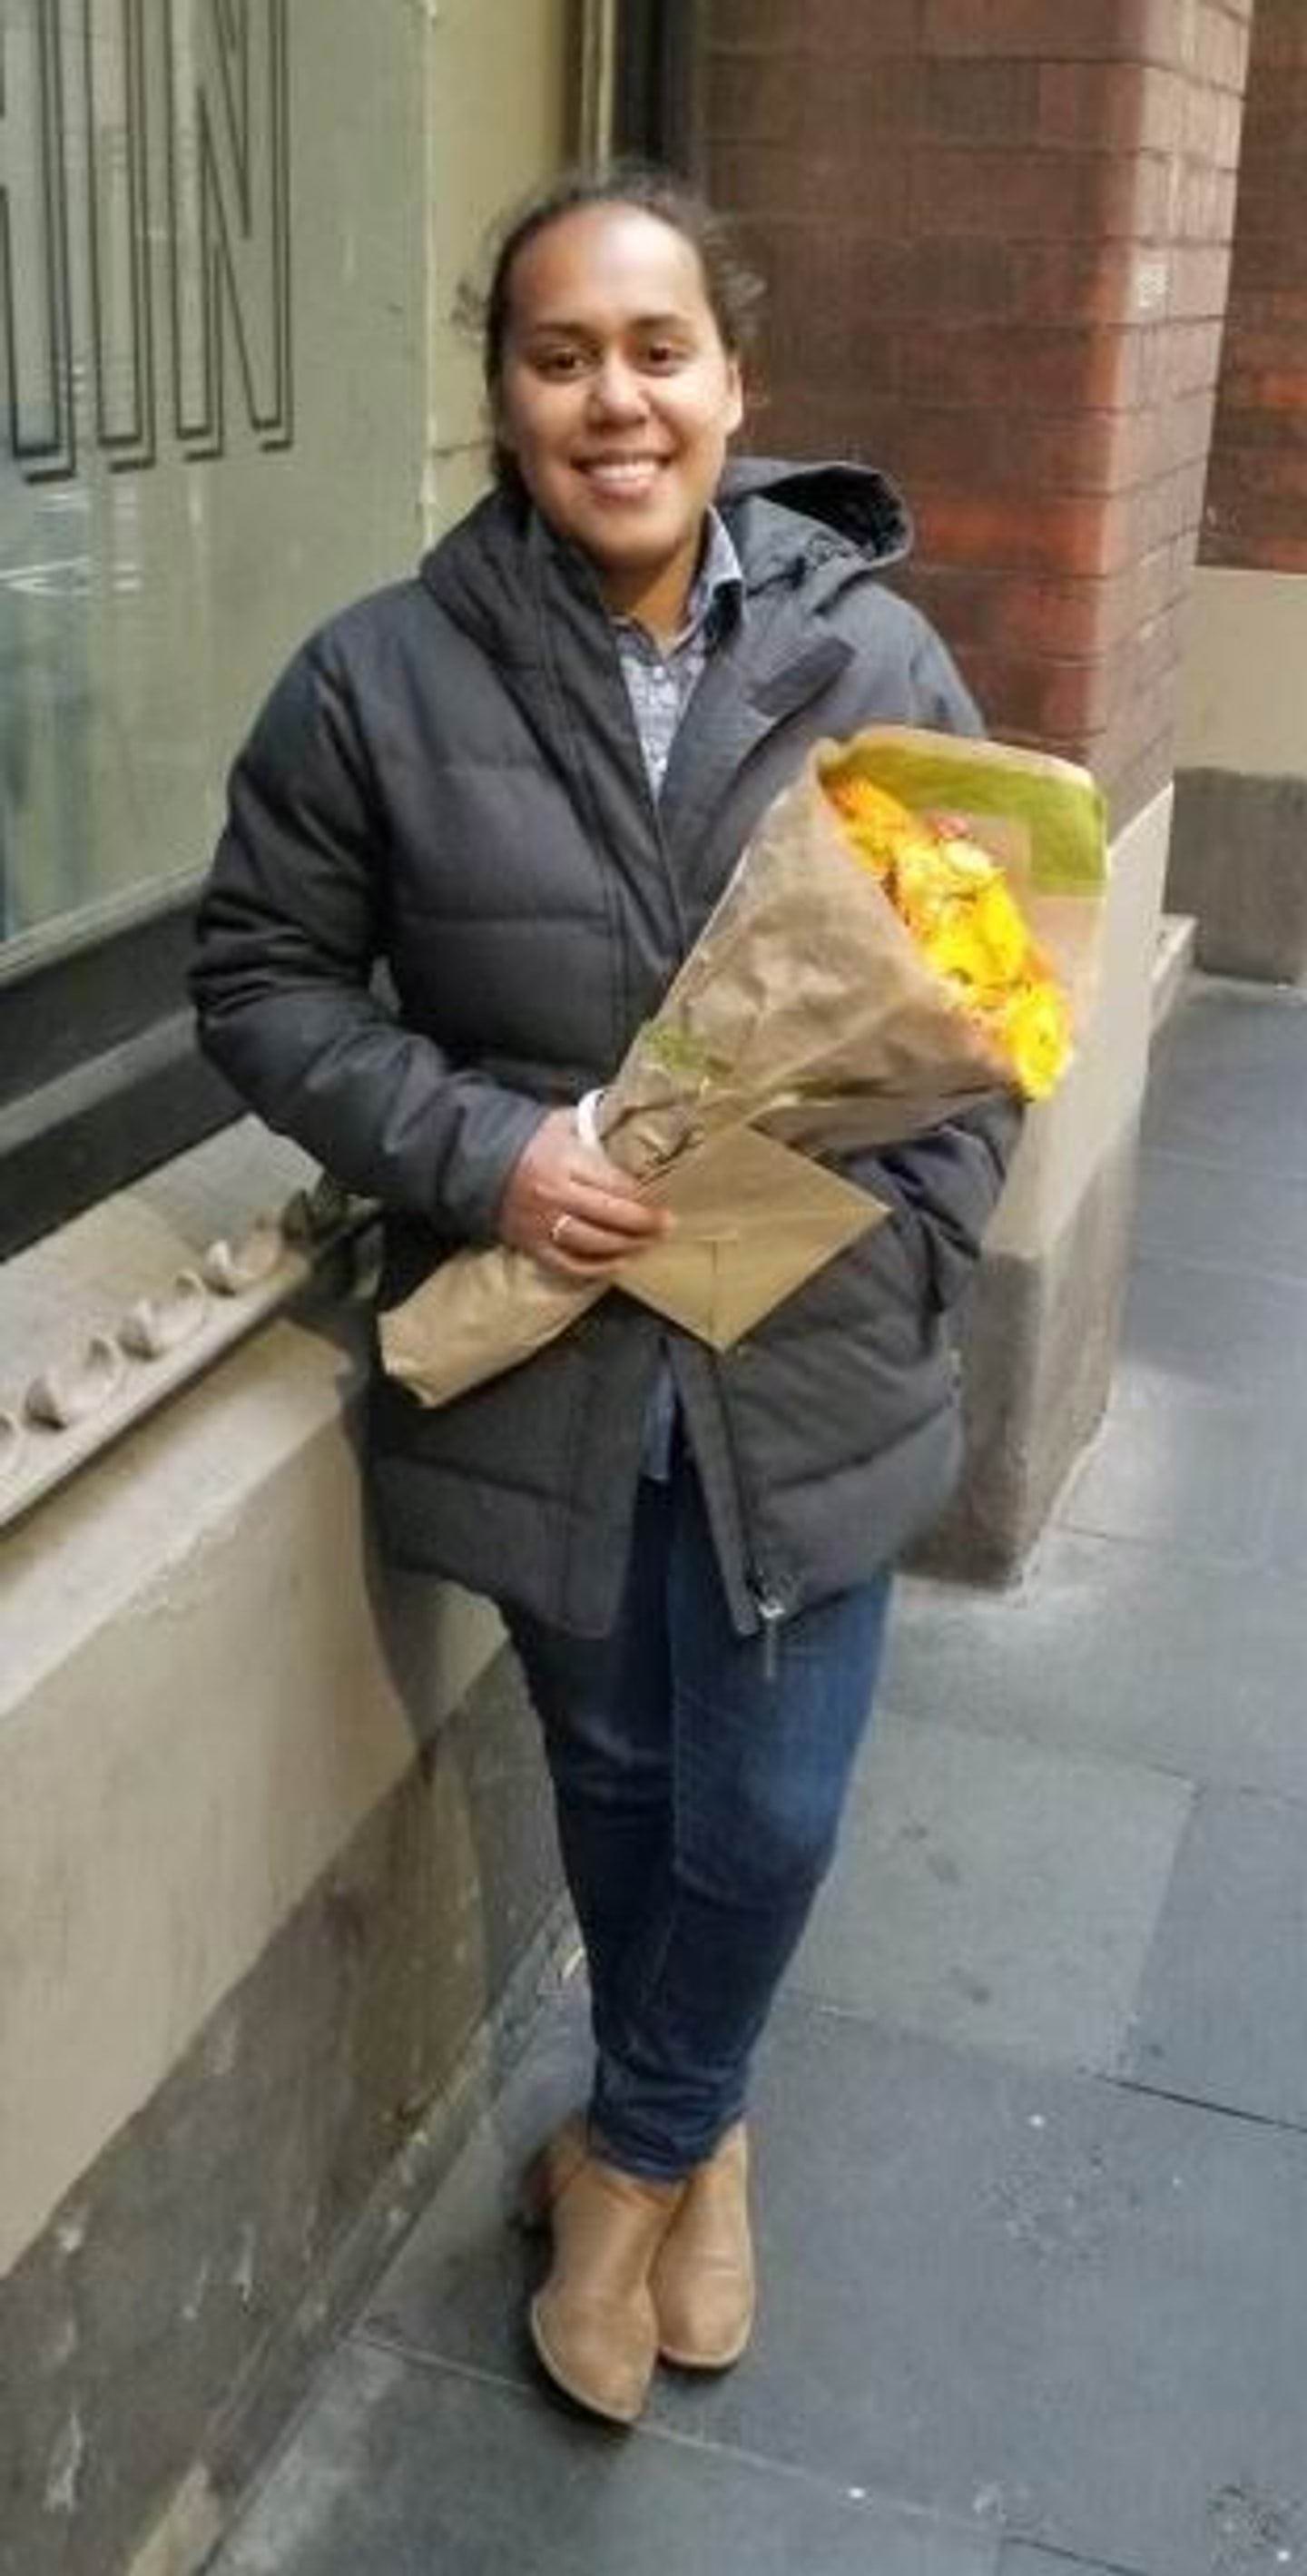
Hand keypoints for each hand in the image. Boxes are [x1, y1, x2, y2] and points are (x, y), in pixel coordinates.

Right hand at [498, 1108, 669, 1277]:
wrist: (479, 1162)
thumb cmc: (531, 1141)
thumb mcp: (562, 1123)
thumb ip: (597, 1129)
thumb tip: (636, 1132)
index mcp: (565, 1161)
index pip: (616, 1185)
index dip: (644, 1197)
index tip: (663, 1202)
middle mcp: (555, 1195)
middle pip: (610, 1216)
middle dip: (644, 1224)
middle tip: (666, 1227)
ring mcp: (542, 1224)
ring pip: (593, 1244)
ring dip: (626, 1247)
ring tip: (647, 1245)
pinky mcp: (532, 1246)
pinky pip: (569, 1265)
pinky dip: (596, 1268)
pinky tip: (618, 1263)